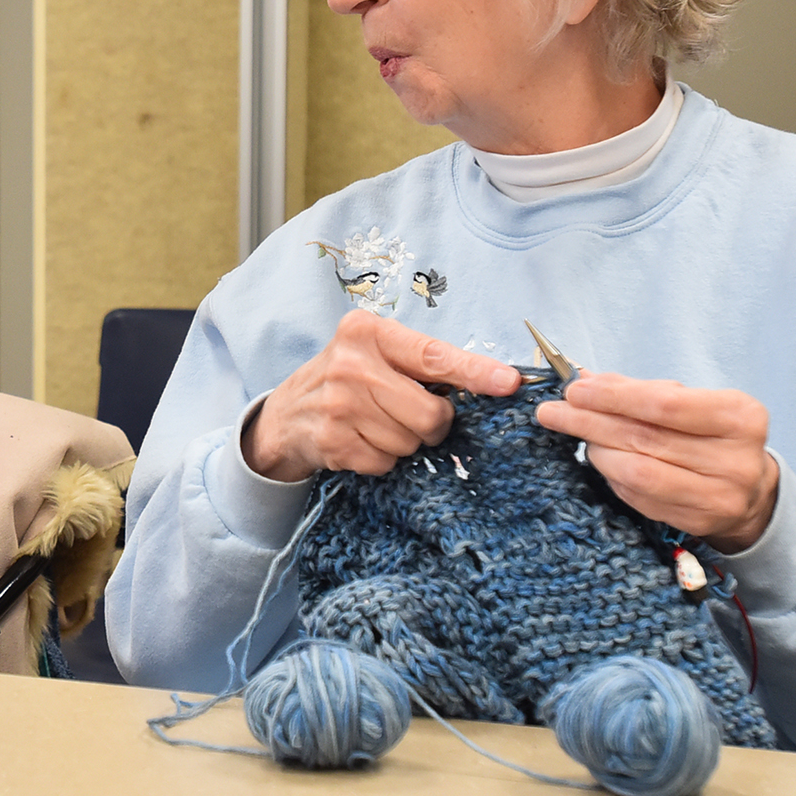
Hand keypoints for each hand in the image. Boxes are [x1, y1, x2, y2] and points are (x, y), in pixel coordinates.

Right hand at [244, 310, 522, 481]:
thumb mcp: (377, 352)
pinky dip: (381, 459)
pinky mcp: (331, 441)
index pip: (433, 355)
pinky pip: (385, 462)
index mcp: (368, 332)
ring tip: (376, 424)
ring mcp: (338, 405)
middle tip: (411, 413)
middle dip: (432, 423)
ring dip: (404, 442)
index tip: (509, 383)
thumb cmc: (347, 378)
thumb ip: (425, 362)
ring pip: (410, 442)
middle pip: (429, 413)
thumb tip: (494, 382)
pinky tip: (360, 440)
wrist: (287, 414)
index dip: (475, 372)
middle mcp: (351, 364)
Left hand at [533, 373, 779, 549]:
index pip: (664, 405)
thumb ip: (640, 391)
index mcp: (740, 417)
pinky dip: (612, 475)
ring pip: (637, 471)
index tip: (575, 390)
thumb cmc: (711, 434)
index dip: (614, 397)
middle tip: (553, 412)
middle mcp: (736, 459)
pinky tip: (601, 460)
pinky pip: (638, 497)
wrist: (750, 488)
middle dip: (591, 422)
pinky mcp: (697, 522)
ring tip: (578, 436)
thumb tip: (584, 380)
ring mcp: (718, 496)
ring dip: (597, 451)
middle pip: (646, 438)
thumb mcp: (690, 402)